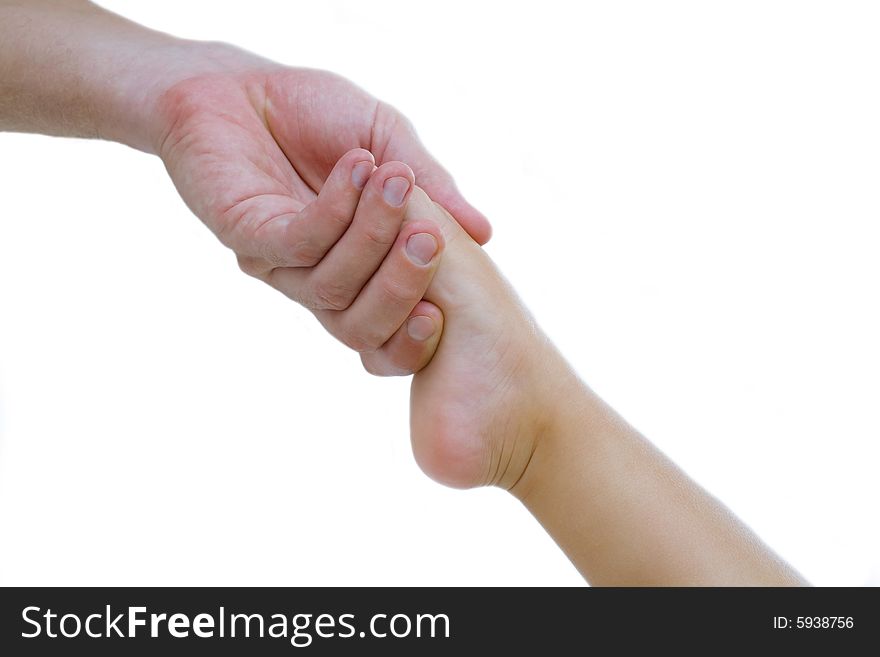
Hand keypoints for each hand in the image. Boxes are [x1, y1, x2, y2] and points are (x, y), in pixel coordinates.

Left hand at [150, 44, 488, 374]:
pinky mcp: (245, 234)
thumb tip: (483, 233)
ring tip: (397, 181)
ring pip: (333, 285)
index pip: (384, 335)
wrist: (239, 82)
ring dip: (372, 234)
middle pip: (360, 327)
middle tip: (432, 238)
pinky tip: (357, 169)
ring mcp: (278, 263)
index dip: (414, 340)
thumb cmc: (316, 116)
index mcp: (355, 273)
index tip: (444, 312)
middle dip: (402, 287)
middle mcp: (315, 281)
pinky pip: (298, 242)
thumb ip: (432, 187)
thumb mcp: (390, 143)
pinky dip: (336, 209)